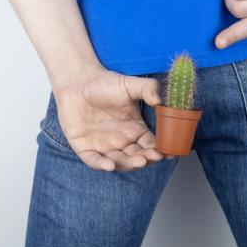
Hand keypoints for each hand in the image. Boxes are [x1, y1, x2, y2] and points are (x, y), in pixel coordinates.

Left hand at [54, 66, 171, 171]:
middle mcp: (122, 142)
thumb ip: (148, 89)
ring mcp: (103, 147)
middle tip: (153, 157)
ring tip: (139, 161)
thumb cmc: (106, 84)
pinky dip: (101, 165)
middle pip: (137, 157)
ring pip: (119, 162)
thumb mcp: (130, 85)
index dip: (159, 150)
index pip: (151, 145)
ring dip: (129, 164)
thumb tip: (159, 101)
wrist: (78, 82)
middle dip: (146, 159)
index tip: (167, 152)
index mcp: (135, 130)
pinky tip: (109, 165)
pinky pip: (93, 160)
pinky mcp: (84, 148)